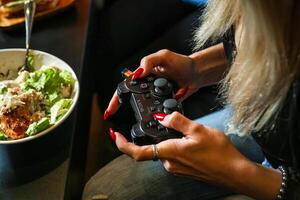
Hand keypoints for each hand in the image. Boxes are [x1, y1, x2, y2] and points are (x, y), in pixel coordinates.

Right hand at [104, 49, 201, 118]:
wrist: (197, 74)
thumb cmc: (182, 62)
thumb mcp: (163, 57)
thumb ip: (149, 61)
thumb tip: (138, 72)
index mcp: (144, 74)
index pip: (126, 85)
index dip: (116, 96)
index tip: (110, 108)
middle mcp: (148, 85)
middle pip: (131, 97)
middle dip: (120, 106)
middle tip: (114, 115)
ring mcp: (156, 95)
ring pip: (142, 106)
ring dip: (136, 112)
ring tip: (129, 119)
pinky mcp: (165, 103)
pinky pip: (156, 111)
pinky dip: (151, 116)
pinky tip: (149, 120)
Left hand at [110, 112, 249, 185]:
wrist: (234, 172)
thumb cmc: (219, 153)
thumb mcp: (198, 129)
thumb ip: (177, 121)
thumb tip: (164, 116)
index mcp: (169, 152)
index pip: (138, 152)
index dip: (123, 145)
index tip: (116, 136)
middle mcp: (170, 162)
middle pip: (152, 147)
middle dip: (154, 135)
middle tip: (164, 123)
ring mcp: (177, 168)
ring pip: (165, 150)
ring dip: (168, 139)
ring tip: (184, 131)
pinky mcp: (184, 169)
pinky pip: (174, 155)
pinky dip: (175, 145)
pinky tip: (190, 140)